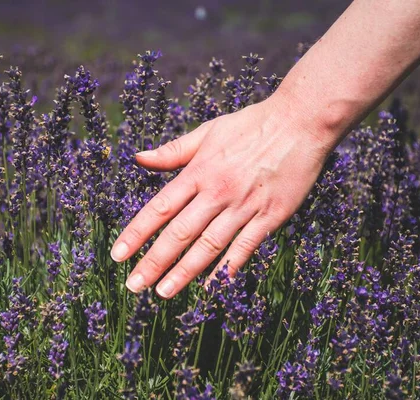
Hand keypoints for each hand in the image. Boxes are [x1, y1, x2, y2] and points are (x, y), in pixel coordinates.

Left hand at [110, 94, 331, 298]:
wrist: (301, 122)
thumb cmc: (252, 124)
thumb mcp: (208, 131)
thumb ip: (173, 151)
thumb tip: (138, 158)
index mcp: (199, 171)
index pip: (159, 208)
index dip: (137, 234)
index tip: (118, 255)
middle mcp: (217, 192)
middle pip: (180, 233)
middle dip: (154, 261)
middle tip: (134, 285)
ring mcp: (244, 206)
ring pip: (209, 245)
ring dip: (184, 272)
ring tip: (164, 293)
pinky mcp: (270, 216)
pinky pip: (245, 247)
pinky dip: (229, 268)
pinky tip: (213, 286)